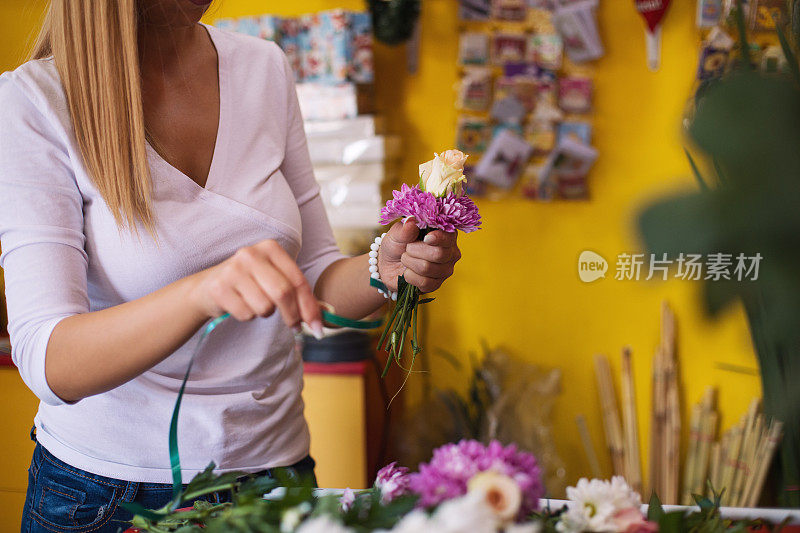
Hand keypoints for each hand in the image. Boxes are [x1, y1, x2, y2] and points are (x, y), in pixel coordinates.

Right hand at [191, 240, 322, 334]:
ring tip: (255, 304)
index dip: (310, 307)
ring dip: (265, 313)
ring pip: (265, 306)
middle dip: (293, 316)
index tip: (318, 328)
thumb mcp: (275, 280)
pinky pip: (247, 314)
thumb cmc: (250, 284)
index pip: (298, 280)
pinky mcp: (219, 287)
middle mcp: (251, 254)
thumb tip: (326, 314)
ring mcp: (233, 269)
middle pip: (283, 293)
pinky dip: (247, 316)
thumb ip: (299, 294)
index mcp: (270, 248)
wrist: (207, 287)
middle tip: (295, 327)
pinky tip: (239, 305)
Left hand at [377, 219, 460, 292]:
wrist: (387, 265)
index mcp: (444, 234)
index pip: (449, 236)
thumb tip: (411, 222)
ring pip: (427, 268)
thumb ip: (404, 229)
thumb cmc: (397, 245)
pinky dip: (410, 276)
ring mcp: (445, 270)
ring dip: (409, 263)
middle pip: (439, 254)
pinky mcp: (436, 284)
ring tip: (406, 259)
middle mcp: (450, 252)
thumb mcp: (397, 233)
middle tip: (407, 248)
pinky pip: (424, 282)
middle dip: (415, 251)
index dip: (438, 238)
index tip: (426, 238)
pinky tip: (408, 272)